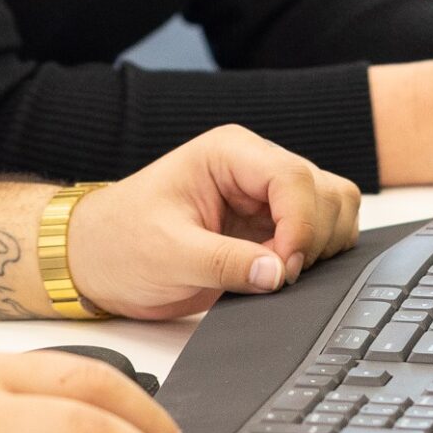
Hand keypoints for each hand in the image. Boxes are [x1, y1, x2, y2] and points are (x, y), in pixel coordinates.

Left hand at [66, 123, 361, 319]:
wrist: (99, 260)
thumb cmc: (121, 243)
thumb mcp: (167, 254)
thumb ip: (225, 263)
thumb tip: (278, 274)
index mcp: (230, 154)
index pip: (293, 177)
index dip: (300, 226)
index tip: (281, 268)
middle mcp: (255, 169)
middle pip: (325, 192)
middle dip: (311, 239)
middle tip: (275, 276)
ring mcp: (266, 198)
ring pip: (334, 209)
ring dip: (321, 248)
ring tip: (276, 276)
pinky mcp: (271, 229)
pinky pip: (321, 236)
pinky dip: (317, 259)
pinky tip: (280, 277)